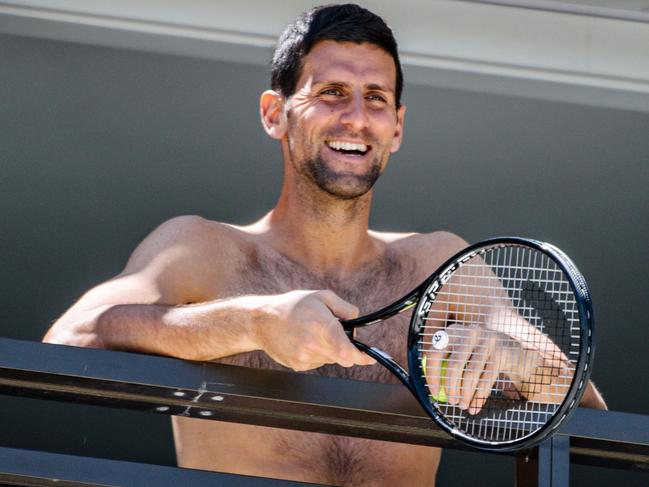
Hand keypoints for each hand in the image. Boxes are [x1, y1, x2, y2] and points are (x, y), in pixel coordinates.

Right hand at [253, 290, 375, 371]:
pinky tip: (303, 341)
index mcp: (322, 326)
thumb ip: (344, 308)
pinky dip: (316, 353)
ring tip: (311, 333)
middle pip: (342, 357)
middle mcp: (313, 345)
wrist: (262, 321)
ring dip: (328, 349)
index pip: (348, 352)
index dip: (362, 357)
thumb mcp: (321, 296)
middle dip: (343, 347)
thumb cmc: (292, 306)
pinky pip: (317, 362)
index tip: (369, 358)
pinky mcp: (298, 366)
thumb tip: (356, 322)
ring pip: (329, 359)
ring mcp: (304, 358)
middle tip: (330, 332)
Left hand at [424, 323, 545, 414]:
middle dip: (450, 388)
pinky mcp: (501, 352)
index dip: (432, 375)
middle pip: (453, 365)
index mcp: (453, 331)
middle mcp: (469, 332)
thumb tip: (431, 389)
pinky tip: (475, 406)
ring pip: (471, 374)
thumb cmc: (480, 357)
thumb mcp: (462, 353)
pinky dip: (479, 396)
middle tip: (451, 402)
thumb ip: (446, 365)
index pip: (435, 353)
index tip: (434, 392)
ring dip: (465, 395)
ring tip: (463, 406)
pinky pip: (486, 379)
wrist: (514, 352)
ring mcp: (487, 340)